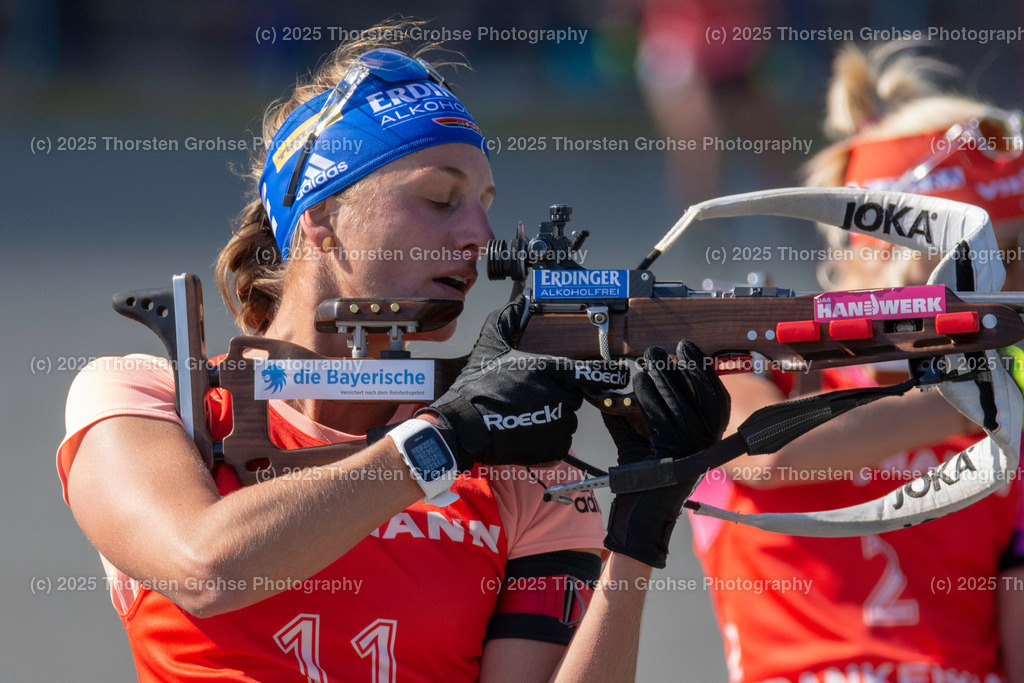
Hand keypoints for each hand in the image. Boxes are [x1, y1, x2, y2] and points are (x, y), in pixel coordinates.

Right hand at [418, 296, 628, 469]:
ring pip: (567, 420)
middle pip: (572, 396)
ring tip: (525, 418)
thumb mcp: (490, 346)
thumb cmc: (475, 388)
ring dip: (552, 420)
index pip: (586, 372)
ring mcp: (557, 422)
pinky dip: (548, 442)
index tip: (619, 375)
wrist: (463, 426)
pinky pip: (561, 443)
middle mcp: (558, 395)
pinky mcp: (554, 447)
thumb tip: (519, 301)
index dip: (603, 374)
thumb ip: (507, 320)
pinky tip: (527, 434)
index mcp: (547, 369)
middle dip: (557, 397)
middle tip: (530, 400)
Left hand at [603, 342, 729, 567]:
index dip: (702, 370)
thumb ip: (637, 409)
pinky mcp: (672, 462)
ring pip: (676, 406)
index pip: (715, 398)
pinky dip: (646, 401)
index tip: (687, 349)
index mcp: (706, 438)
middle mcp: (704, 446)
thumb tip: (626, 379)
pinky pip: (659, 422)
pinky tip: (637, 385)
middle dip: (674, 369)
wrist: (638, 517)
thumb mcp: (643, 437)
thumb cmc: (642, 475)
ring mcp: (690, 455)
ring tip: (645, 365)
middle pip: (696, 397)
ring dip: (659, 380)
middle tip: (656, 352)